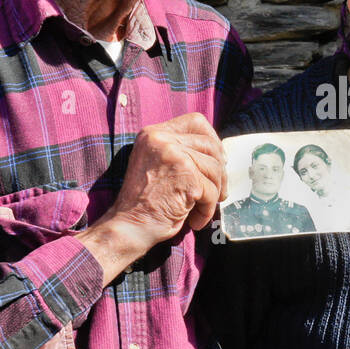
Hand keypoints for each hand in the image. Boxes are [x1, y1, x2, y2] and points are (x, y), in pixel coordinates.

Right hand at [78, 113, 225, 283]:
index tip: (218, 159)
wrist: (128, 226)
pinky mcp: (186, 176)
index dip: (213, 139)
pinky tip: (195, 220)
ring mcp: (174, 156)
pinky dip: (208, 210)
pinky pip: (212, 191)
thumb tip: (220, 152)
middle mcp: (162, 139)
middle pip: (210, 145)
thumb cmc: (145, 201)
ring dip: (215, 192)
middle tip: (219, 191)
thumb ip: (181, 151)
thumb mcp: (158, 163)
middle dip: (220, 171)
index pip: (196, 121)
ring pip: (215, 168)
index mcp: (153, 134)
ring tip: (203, 208)